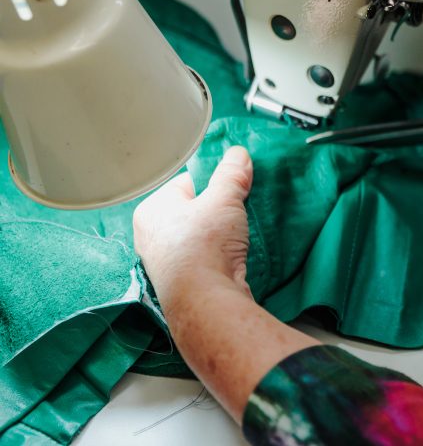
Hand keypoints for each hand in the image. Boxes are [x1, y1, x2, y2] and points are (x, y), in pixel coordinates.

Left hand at [134, 146, 253, 311]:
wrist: (205, 301)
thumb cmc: (204, 244)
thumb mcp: (223, 198)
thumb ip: (232, 174)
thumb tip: (239, 154)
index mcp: (151, 210)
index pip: (186, 184)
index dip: (212, 185)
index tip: (230, 192)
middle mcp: (150, 237)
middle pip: (192, 212)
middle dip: (216, 212)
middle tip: (235, 214)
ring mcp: (165, 264)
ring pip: (198, 238)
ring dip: (219, 237)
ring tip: (235, 238)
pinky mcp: (182, 285)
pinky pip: (204, 261)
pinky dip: (218, 258)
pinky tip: (231, 259)